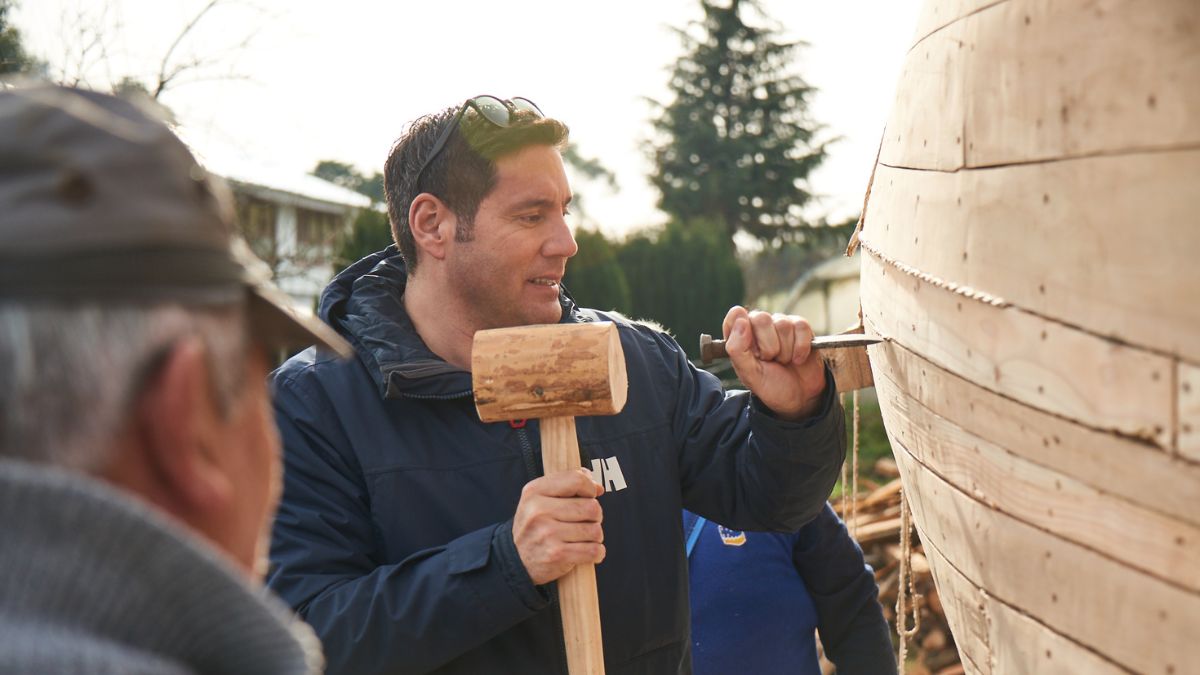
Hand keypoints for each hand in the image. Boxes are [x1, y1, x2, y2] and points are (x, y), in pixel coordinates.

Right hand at [512, 468, 605, 584]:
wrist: (516, 559)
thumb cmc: (535, 526)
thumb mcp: (540, 498)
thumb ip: (568, 486)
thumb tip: (598, 487)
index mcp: (535, 491)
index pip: (577, 480)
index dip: (590, 488)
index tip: (589, 496)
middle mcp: (539, 511)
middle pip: (591, 507)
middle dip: (594, 516)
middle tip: (584, 522)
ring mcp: (547, 533)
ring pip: (595, 530)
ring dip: (595, 536)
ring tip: (582, 538)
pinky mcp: (557, 554)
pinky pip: (594, 550)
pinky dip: (596, 553)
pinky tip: (586, 552)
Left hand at [721, 306, 826, 420]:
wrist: (800, 397)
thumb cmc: (771, 385)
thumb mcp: (749, 374)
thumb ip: (737, 349)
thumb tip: (741, 321)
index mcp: (741, 335)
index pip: (736, 315)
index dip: (743, 331)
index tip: (751, 350)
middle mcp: (759, 326)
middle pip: (761, 318)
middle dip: (768, 346)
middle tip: (770, 360)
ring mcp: (781, 324)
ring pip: (783, 324)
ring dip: (785, 350)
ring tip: (784, 361)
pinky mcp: (801, 327)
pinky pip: (801, 327)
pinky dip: (800, 348)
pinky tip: (798, 359)